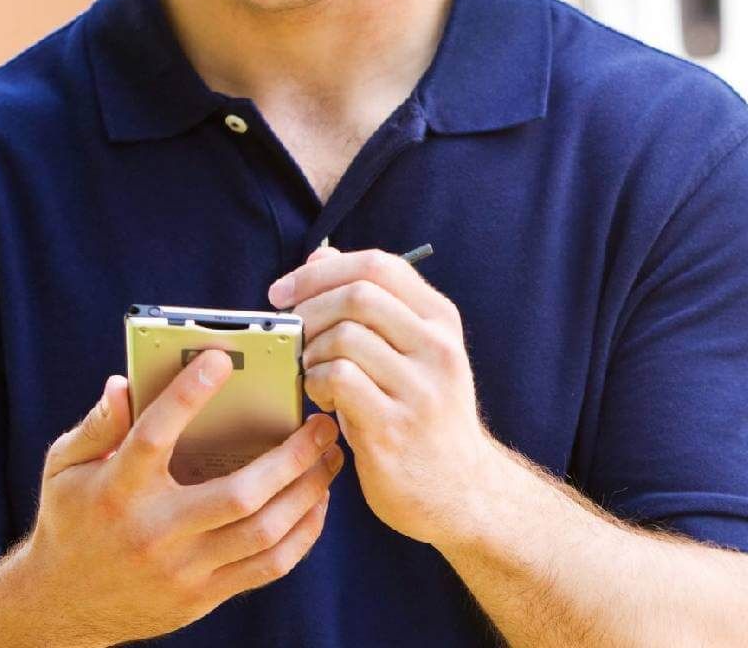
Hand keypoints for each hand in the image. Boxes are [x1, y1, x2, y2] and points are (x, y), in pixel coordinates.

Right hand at [19, 351, 344, 643]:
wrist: (61, 607)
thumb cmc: (71, 521)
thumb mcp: (64, 467)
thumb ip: (97, 424)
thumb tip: (124, 382)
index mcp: (118, 489)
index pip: (155, 435)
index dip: (187, 395)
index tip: (222, 359)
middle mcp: (154, 531)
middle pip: (238, 495)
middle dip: (291, 457)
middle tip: (322, 424)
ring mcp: (182, 569)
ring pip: (263, 532)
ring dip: (308, 492)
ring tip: (330, 458)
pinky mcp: (202, 596)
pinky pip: (267, 566)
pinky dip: (302, 533)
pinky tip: (316, 502)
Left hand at [269, 244, 501, 548]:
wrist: (461, 492)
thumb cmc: (426, 417)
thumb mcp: (416, 353)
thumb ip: (374, 305)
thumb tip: (321, 257)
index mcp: (441, 321)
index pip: (379, 265)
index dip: (321, 271)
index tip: (286, 291)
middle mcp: (438, 349)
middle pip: (359, 294)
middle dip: (308, 309)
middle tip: (289, 335)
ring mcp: (419, 389)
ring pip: (344, 337)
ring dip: (310, 352)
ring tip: (310, 373)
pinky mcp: (393, 429)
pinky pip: (337, 380)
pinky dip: (314, 383)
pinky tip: (319, 399)